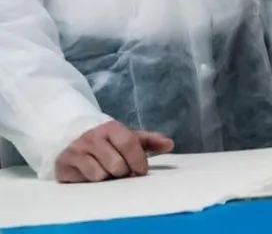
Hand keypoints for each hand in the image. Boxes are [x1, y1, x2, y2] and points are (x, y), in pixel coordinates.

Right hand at [54, 121, 172, 182]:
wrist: (72, 142)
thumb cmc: (107, 143)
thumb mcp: (128, 139)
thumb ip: (149, 141)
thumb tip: (170, 144)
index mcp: (111, 128)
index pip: (129, 144)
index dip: (138, 160)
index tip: (142, 171)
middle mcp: (92, 136)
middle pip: (117, 164)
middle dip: (123, 172)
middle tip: (121, 171)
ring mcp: (76, 150)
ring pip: (101, 174)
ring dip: (108, 177)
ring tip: (107, 172)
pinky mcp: (64, 164)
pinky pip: (87, 179)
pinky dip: (94, 181)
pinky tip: (93, 175)